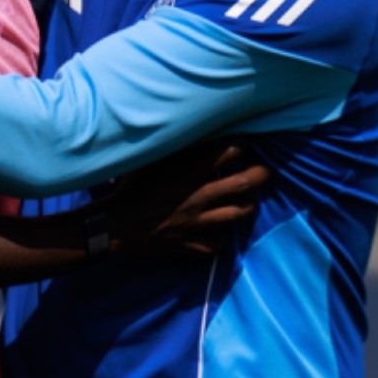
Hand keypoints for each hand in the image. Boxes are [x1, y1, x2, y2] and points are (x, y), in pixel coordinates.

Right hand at [106, 141, 269, 255]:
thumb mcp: (149, 162)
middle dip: (258, 175)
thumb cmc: (128, 188)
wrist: (114, 226)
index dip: (240, 145)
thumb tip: (185, 133)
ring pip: (236, 215)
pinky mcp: (190, 243)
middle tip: (264, 171)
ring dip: (247, 207)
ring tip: (249, 203)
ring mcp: (198, 222)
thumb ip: (172, 151)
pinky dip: (221, 239)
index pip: (227, 153)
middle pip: (242, 184)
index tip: (244, 143)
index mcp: (189, 172)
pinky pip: (216, 244)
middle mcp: (200, 196)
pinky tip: (222, 233)